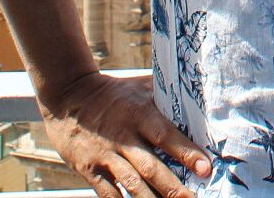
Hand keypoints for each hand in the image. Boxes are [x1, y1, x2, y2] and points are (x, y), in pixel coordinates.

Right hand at [38, 69, 210, 197]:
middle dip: (173, 187)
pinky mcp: (89, 169)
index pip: (166, 136)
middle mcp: (123, 136)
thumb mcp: (139, 87)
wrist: (68, 96)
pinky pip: (107, 193)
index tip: (205, 168)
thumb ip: (165, 96)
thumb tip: (198, 99)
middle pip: (151, 167)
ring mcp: (105, 155)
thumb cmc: (113, 92)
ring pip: (131, 184)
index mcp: (139, 114)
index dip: (186, 152)